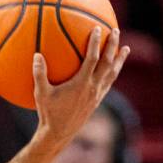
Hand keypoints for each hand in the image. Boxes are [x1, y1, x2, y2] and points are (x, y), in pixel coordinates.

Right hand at [33, 27, 128, 144]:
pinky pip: (108, 83)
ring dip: (119, 60)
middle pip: (108, 63)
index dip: (96, 43)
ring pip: (113, 73)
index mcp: (82, 83)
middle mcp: (93, 88)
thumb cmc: (48, 113)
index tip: (97, 29)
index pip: (92, 58)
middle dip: (113, 46)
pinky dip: (113, 73)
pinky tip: (112, 69)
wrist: (59, 133)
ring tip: (125, 48)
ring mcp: (97, 95)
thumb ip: (39, 73)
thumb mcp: (41, 93)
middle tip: (116, 31)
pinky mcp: (97, 101)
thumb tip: (37, 55)